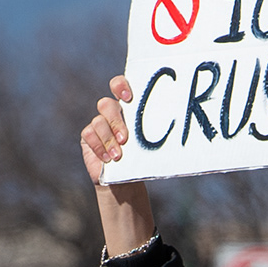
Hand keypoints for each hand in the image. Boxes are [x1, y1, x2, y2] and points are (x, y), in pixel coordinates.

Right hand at [81, 74, 158, 255]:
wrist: (125, 181)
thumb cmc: (141, 158)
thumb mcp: (149, 144)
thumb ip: (155, 131)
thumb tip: (178, 125)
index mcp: (127, 108)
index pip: (119, 86)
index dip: (120, 85)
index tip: (128, 97)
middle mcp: (111, 113)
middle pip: (107, 104)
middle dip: (116, 120)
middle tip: (125, 138)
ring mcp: (98, 124)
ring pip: (98, 121)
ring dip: (109, 139)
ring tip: (118, 156)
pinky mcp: (88, 137)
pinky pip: (89, 135)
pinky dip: (99, 147)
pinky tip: (108, 160)